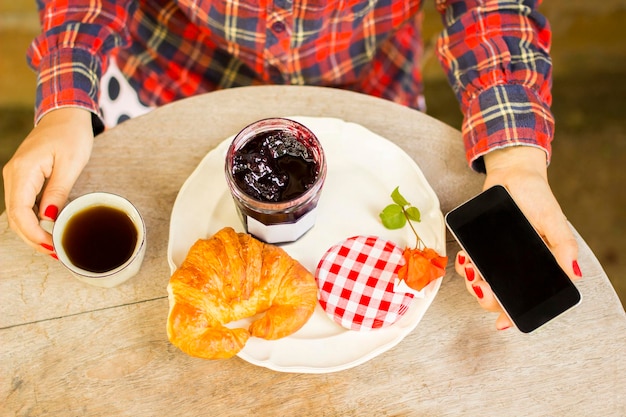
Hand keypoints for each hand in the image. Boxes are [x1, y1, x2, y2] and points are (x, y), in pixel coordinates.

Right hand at [3, 108, 93, 254]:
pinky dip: (34, 220)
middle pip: (16, 217)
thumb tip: (49, 219)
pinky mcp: (24, 179)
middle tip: (56, 254)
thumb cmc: (70, 135)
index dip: (34, 233)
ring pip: (18, 213)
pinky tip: (49, 231)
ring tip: (54, 247)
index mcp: (23, 171)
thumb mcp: (70, 164)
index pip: (20, 212)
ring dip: (33, 232)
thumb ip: (58, 192)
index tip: (52, 247)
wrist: (65, 116)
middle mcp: (14, 176)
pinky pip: (24, 205)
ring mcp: (17, 177)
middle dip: (33, 238)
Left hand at [455, 146, 581, 329]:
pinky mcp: (478, 248)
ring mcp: (494, 259)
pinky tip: (464, 257)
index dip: (513, 315)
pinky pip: (466, 264)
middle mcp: (513, 267)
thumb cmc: (537, 197)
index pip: (524, 298)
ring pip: (478, 284)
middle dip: (486, 298)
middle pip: (497, 296)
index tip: (503, 324)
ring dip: (472, 280)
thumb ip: (564, 246)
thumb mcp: (553, 220)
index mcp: (535, 267)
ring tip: (471, 266)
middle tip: (482, 287)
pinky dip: (463, 265)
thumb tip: (574, 274)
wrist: (511, 175)